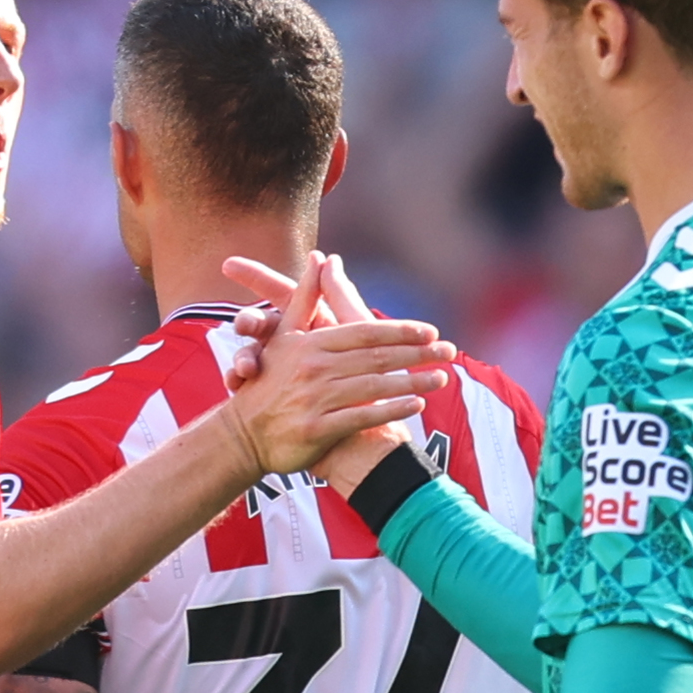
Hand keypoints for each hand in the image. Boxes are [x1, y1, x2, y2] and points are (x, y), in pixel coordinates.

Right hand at [218, 253, 448, 478]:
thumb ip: (305, 297)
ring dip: (412, 382)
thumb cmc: (267, 383)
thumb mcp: (283, 336)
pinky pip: (362, 417)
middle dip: (417, 355)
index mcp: (310, 343)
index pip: (364, 332)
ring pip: (373, 386)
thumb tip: (320, 257)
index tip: (430, 331)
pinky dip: (390, 411)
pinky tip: (416, 406)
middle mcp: (314, 368)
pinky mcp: (317, 429)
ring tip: (442, 378)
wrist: (243, 436)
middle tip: (449, 351)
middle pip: (376, 357)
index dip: (399, 330)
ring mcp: (315, 399)